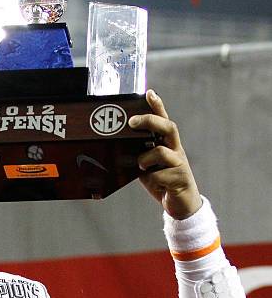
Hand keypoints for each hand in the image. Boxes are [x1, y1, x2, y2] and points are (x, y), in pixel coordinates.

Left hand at [131, 90, 201, 219]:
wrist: (181, 205)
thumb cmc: (162, 182)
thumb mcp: (146, 167)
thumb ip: (138, 156)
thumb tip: (117, 149)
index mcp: (167, 145)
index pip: (163, 120)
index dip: (157, 106)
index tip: (149, 92)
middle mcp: (176, 150)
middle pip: (168, 127)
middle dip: (150, 121)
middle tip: (132, 122)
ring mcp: (180, 163)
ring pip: (162, 151)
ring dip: (145, 158)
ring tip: (140, 167)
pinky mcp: (180, 178)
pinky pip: (161, 174)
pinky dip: (152, 179)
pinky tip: (154, 184)